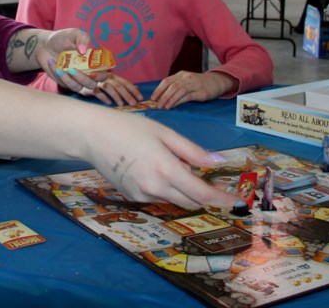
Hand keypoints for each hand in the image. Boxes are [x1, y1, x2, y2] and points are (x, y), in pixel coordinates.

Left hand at [34, 29, 105, 93]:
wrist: (45, 45)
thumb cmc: (62, 39)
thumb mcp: (73, 34)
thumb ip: (82, 38)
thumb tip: (84, 50)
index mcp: (93, 61)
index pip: (103, 73)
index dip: (100, 75)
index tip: (92, 72)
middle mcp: (86, 72)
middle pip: (92, 84)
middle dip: (84, 79)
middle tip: (72, 70)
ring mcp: (75, 79)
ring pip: (78, 87)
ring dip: (70, 79)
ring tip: (61, 68)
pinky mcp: (65, 82)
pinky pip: (65, 84)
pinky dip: (59, 75)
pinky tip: (53, 63)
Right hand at [80, 110, 237, 208]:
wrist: (91, 135)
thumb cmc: (129, 127)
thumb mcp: (164, 133)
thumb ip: (192, 151)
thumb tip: (218, 162)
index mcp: (167, 170)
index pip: (203, 193)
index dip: (222, 199)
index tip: (237, 201)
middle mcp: (155, 188)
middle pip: (191, 201)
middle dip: (204, 193)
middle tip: (210, 178)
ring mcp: (142, 195)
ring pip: (174, 199)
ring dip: (183, 189)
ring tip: (172, 163)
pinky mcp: (132, 197)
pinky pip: (158, 196)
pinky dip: (166, 187)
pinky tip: (154, 168)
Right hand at [86, 72, 141, 106]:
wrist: (78, 79)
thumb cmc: (97, 81)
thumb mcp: (110, 81)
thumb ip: (122, 84)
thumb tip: (137, 87)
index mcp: (113, 76)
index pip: (125, 82)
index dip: (133, 90)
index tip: (141, 98)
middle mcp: (106, 77)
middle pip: (118, 85)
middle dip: (127, 94)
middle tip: (134, 104)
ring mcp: (97, 82)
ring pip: (109, 87)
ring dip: (116, 96)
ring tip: (122, 105)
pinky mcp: (89, 87)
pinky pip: (97, 92)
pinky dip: (103, 97)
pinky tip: (109, 103)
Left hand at [150, 71, 237, 108]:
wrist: (216, 82)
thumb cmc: (197, 83)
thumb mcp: (186, 81)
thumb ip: (175, 86)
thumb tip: (160, 96)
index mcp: (181, 74)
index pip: (167, 81)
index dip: (158, 90)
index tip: (152, 98)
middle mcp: (187, 78)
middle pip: (172, 86)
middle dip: (163, 97)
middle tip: (157, 105)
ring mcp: (194, 84)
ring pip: (179, 91)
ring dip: (170, 100)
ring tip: (164, 107)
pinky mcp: (201, 92)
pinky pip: (187, 96)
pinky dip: (178, 101)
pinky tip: (173, 106)